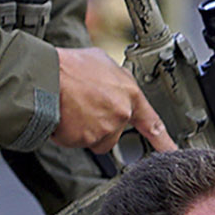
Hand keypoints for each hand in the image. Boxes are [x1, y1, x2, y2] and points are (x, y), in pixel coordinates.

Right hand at [53, 47, 176, 154]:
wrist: (43, 76)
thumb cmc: (68, 66)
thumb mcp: (101, 62)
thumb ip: (115, 79)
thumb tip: (113, 83)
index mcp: (129, 93)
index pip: (152, 121)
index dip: (163, 140)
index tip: (171, 152)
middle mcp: (121, 113)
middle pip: (115, 130)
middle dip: (100, 123)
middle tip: (83, 105)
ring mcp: (104, 128)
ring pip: (96, 138)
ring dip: (85, 129)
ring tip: (71, 108)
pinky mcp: (85, 140)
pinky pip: (77, 142)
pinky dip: (69, 133)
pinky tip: (63, 115)